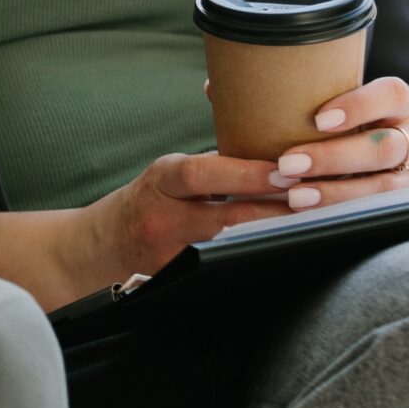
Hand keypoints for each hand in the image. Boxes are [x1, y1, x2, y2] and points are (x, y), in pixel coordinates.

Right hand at [0, 147, 308, 311]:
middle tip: (311, 201)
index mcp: (163, 179)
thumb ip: (211, 161)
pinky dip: (250, 263)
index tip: (285, 170)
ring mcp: (169, 255)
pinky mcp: (176, 283)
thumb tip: (260, 124)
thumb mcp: (170, 173)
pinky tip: (281, 258)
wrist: (96, 248)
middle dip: (269, 209)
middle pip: (221, 216)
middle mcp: (162, 216)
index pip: (202, 173)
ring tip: (309, 230)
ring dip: (267, 238)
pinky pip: (220, 273)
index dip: (244, 173)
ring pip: (227, 248)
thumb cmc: (148, 202)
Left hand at [266, 75, 408, 207]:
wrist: (406, 161)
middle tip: (287, 165)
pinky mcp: (399, 207)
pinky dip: (334, 215)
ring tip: (294, 196)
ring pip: (379, 189)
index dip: (357, 107)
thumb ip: (317, 97)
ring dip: (333, 194)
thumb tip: (236, 92)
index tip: (319, 120)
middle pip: (380, 149)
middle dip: (332, 158)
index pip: (389, 96)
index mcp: (398, 104)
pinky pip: (369, 214)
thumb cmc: (363, 124)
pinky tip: (304, 215)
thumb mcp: (355, 103)